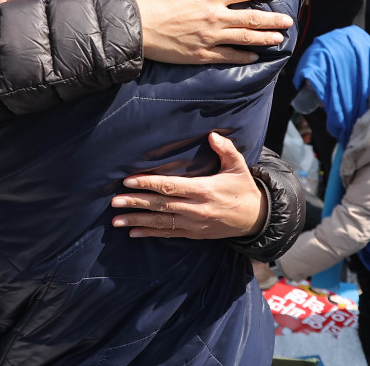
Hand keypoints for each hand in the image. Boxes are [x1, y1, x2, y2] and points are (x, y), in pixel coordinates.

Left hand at [112, 132, 267, 238]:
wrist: (255, 219)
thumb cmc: (243, 189)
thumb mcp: (238, 166)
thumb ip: (225, 149)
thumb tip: (212, 135)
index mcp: (204, 190)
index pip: (171, 186)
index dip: (148, 183)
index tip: (129, 181)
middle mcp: (196, 209)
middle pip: (160, 205)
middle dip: (136, 203)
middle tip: (114, 201)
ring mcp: (194, 224)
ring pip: (161, 223)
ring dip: (137, 221)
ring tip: (116, 220)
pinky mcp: (194, 234)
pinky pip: (168, 234)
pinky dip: (150, 233)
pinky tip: (133, 233)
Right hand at [134, 0, 292, 64]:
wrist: (138, 28)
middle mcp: (215, 17)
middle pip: (252, 19)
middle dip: (274, 19)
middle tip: (288, 20)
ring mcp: (210, 38)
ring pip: (246, 39)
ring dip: (266, 38)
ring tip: (280, 39)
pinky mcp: (202, 55)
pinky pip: (229, 56)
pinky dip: (244, 57)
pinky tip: (255, 57)